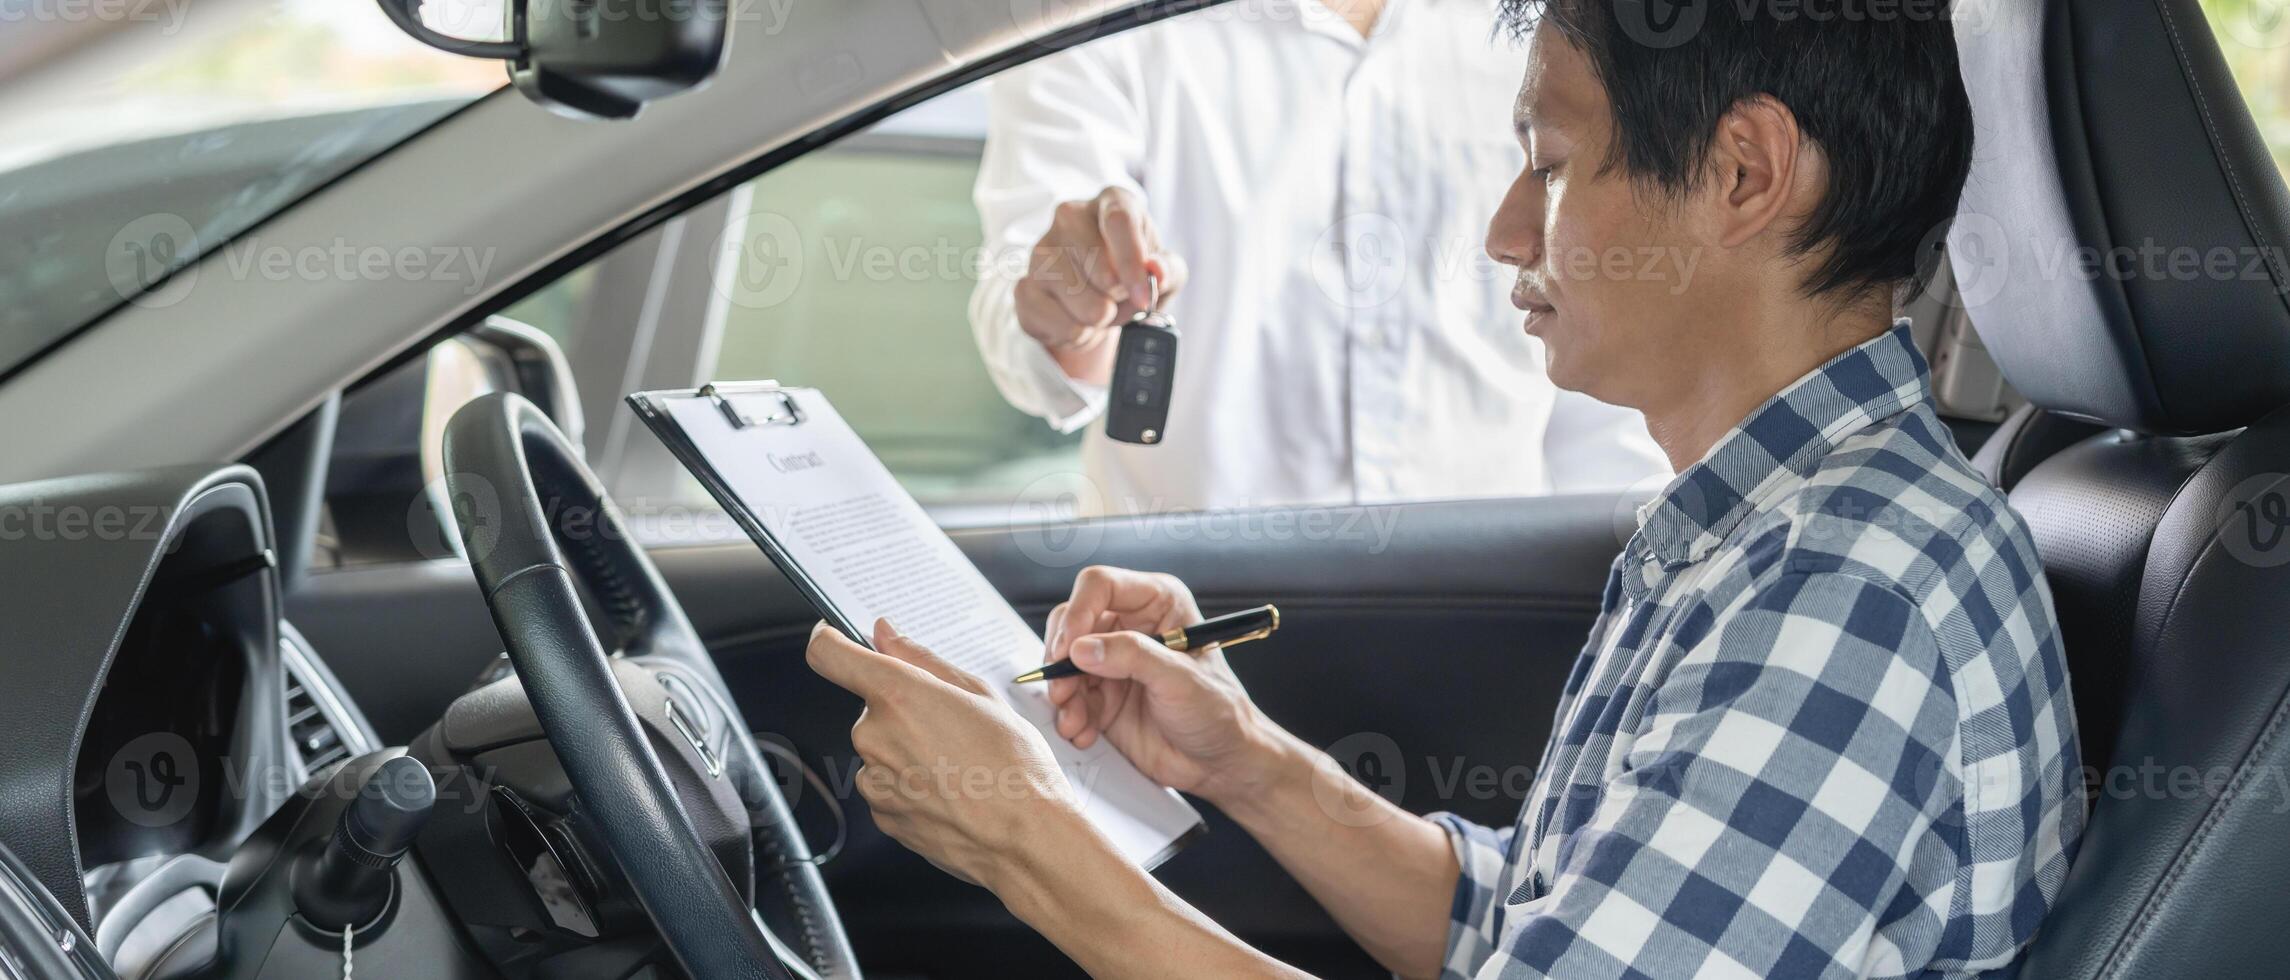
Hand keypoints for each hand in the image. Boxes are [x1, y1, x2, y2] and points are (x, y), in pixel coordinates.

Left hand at [805, 619, 1099, 888]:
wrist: (1025, 837)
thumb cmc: (1014, 765)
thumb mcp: (979, 693)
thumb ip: (921, 658)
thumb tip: (885, 634)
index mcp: (897, 695)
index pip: (829, 654)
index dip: (831, 639)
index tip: (838, 637)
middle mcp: (874, 736)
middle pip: (871, 707)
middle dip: (904, 709)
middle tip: (951, 724)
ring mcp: (874, 780)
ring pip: (881, 749)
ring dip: (908, 749)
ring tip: (958, 764)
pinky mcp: (882, 815)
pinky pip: (889, 785)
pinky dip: (913, 784)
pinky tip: (951, 790)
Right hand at [1016, 187, 1187, 383]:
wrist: (1098, 304)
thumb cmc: (1133, 277)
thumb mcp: (1166, 274)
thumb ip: (1169, 270)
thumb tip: (1155, 270)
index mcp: (1112, 201)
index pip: (1118, 220)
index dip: (1132, 262)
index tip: (1142, 297)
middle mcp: (1070, 215)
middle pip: (1094, 260)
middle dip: (1116, 295)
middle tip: (1121, 299)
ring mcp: (1040, 249)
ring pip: (1074, 295)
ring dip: (1098, 318)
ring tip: (1101, 310)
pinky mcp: (1023, 286)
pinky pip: (1056, 321)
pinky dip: (1077, 334)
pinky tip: (1079, 322)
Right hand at [1043, 567, 1286, 807]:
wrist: (1220, 762)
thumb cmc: (1218, 712)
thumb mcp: (1180, 680)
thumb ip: (1133, 658)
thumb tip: (1081, 648)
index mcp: (1157, 602)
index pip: (1100, 586)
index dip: (1078, 612)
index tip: (1068, 649)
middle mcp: (1131, 625)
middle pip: (1071, 622)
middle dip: (1061, 658)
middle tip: (1063, 690)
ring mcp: (1113, 661)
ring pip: (1062, 661)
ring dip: (1063, 693)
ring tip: (1075, 722)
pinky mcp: (1102, 694)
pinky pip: (1068, 695)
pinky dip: (1069, 715)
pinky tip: (1085, 733)